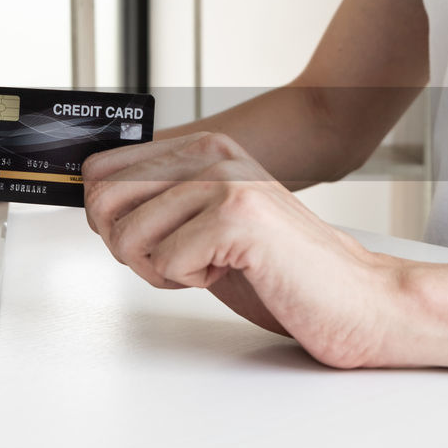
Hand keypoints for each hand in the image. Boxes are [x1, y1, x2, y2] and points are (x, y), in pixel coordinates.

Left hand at [82, 132, 404, 368]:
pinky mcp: (238, 218)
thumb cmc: (280, 270)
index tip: (143, 240)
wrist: (356, 299)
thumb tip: (92, 204)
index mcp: (203, 148)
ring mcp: (226, 182)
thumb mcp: (207, 222)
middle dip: (125, 246)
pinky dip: (188, 283)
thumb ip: (159, 204)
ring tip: (209, 267)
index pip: (100, 169)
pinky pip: (164, 261)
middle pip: (102, 200)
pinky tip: (230, 273)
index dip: (106, 218)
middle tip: (174, 260)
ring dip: (159, 269)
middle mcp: (213, 155)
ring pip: (128, 235)